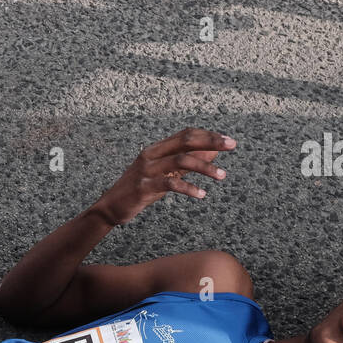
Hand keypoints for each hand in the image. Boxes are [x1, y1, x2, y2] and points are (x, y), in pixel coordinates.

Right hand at [97, 128, 235, 224]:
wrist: (110, 208)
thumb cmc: (139, 191)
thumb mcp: (164, 174)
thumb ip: (185, 164)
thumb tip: (212, 152)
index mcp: (156, 149)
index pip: (186, 134)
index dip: (208, 135)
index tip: (228, 141)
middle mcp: (151, 155)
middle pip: (185, 141)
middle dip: (211, 141)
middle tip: (232, 146)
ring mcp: (146, 170)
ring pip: (181, 161)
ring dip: (205, 167)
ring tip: (222, 175)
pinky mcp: (144, 187)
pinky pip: (170, 183)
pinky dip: (189, 188)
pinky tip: (201, 194)